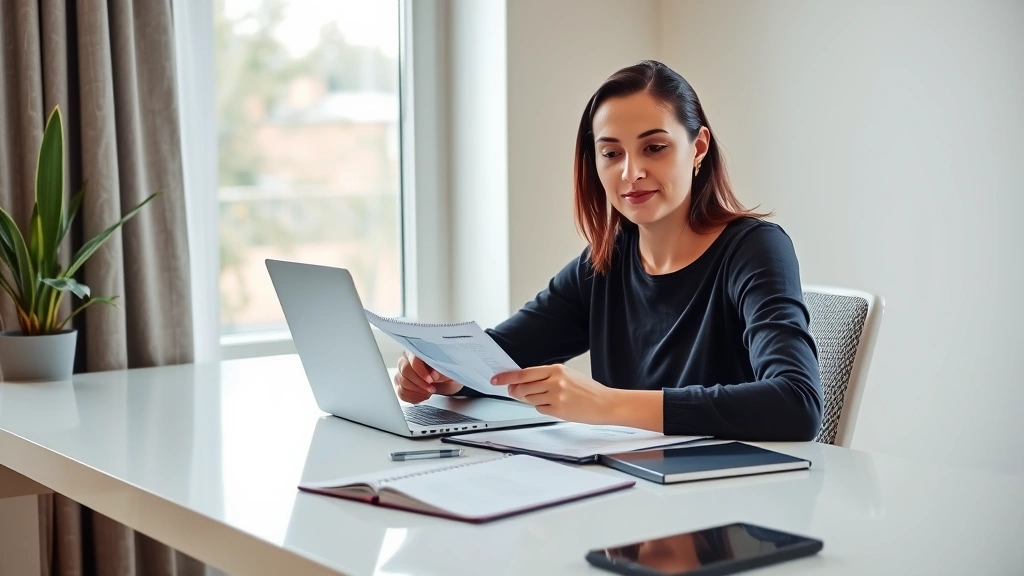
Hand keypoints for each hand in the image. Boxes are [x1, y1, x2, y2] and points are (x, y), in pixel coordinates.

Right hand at [393, 350, 463, 402]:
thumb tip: (434, 375)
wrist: (446, 382)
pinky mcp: (400, 385)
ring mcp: (401, 373)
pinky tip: (423, 395)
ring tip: (429, 392)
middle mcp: (406, 360)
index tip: (431, 380)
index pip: (413, 360)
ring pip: (402, 384)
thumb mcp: (447, 369)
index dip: (421, 372)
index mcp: (417, 352)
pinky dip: (413, 397)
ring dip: (418, 392)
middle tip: (432, 388)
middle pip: (405, 372)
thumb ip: (440, 370)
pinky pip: (402, 393)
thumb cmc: (445, 371)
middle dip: (420, 383)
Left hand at [490, 364, 617, 423]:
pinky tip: (554, 406)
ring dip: (531, 400)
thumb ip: (545, 377)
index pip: (524, 373)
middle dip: (515, 391)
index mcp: (556, 369)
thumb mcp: (567, 375)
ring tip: (547, 398)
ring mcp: (556, 396)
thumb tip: (522, 382)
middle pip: (523, 387)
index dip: (507, 377)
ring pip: (529, 399)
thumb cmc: (588, 390)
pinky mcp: (558, 410)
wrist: (605, 403)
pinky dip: (542, 408)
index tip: (496, 380)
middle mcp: (555, 381)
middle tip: (514, 392)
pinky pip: (539, 409)